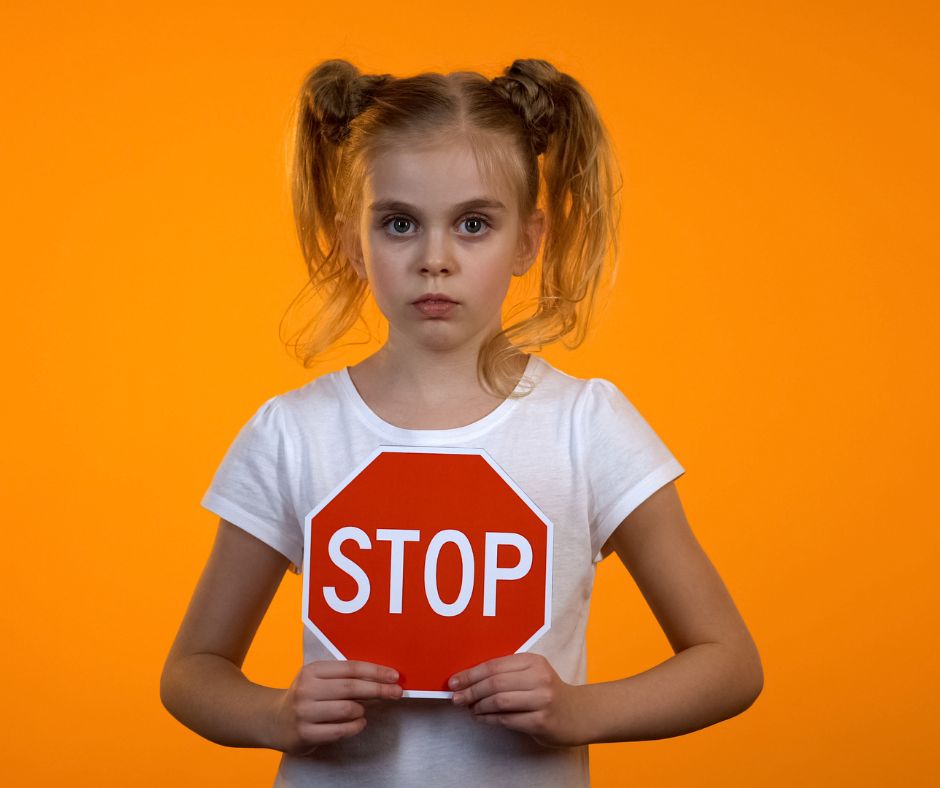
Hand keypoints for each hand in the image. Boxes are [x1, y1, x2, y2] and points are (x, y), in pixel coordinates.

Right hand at [272, 659, 402, 755]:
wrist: (274, 721)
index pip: (350, 668)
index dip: (375, 671)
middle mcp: (307, 689)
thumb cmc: (307, 697)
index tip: (394, 676)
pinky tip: (359, 723)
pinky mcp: (305, 733)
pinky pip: (339, 730)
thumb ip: (345, 679)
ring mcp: (304, 712)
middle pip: (351, 687)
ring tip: (363, 711)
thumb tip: (381, 680)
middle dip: (377, 690)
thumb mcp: (319, 680)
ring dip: (362, 710)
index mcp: (312, 670)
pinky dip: (355, 727)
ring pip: (347, 709)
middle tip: (396, 692)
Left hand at [448, 653, 584, 747]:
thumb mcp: (532, 674)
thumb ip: (507, 673)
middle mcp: (539, 677)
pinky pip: (506, 719)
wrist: (578, 714)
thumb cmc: (547, 692)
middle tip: (456, 698)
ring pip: (499, 701)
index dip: (470, 673)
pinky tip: (480, 718)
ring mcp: (541, 699)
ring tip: (469, 708)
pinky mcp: (541, 721)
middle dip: (470, 690)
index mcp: (533, 661)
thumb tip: (469, 680)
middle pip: (494, 683)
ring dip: (478, 706)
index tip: (454, 681)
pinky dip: (488, 719)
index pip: (494, 665)